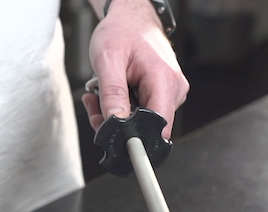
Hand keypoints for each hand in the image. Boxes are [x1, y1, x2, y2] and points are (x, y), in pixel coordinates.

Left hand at [82, 0, 188, 139]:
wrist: (131, 17)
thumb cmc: (122, 31)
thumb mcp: (108, 60)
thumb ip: (111, 94)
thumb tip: (115, 123)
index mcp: (165, 81)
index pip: (157, 127)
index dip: (134, 138)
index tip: (110, 135)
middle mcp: (174, 90)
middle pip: (145, 128)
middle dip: (114, 123)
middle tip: (93, 105)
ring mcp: (169, 93)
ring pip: (139, 122)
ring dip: (114, 115)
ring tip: (98, 94)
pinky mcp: (161, 94)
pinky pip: (140, 112)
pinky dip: (120, 108)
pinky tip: (109, 94)